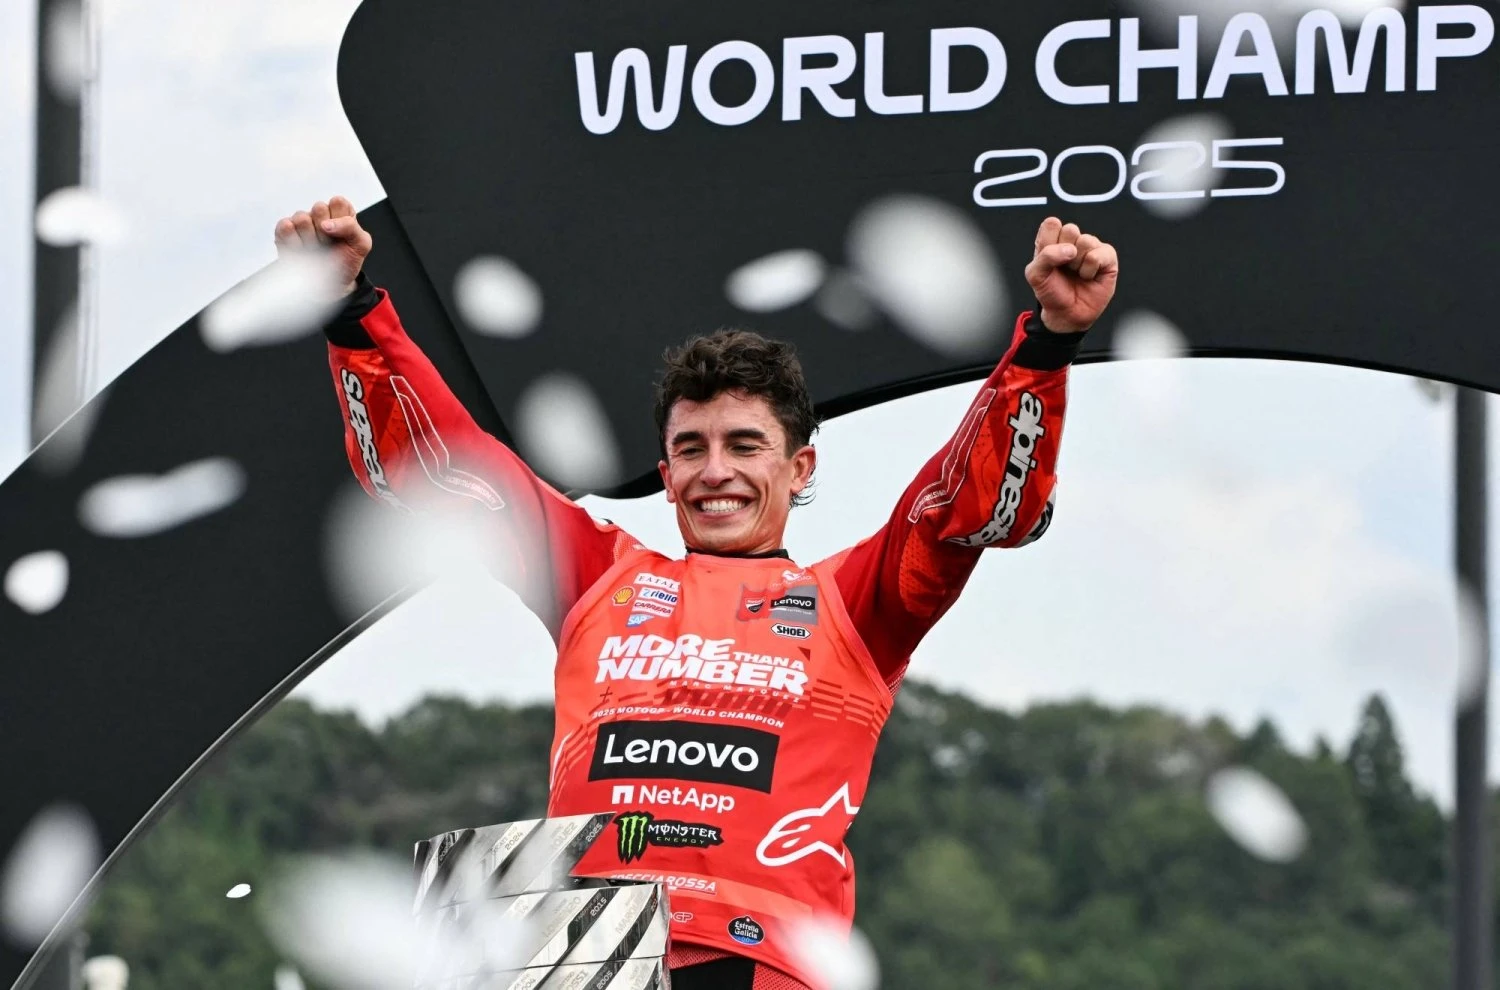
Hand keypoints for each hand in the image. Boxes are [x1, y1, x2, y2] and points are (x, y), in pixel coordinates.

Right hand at [273, 196, 371, 296]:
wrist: (331, 284)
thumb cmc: (346, 261)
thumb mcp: (361, 244)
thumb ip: (351, 227)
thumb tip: (325, 224)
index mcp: (339, 212)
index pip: (338, 202)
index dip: (341, 221)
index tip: (344, 237)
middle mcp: (319, 214)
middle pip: (319, 208)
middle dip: (326, 232)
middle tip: (329, 245)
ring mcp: (300, 221)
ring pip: (302, 218)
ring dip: (311, 239)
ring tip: (316, 250)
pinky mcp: (284, 231)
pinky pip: (286, 227)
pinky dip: (295, 242)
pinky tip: (302, 251)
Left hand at [1024, 217, 1118, 333]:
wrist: (1067, 314)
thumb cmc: (1051, 293)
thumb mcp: (1035, 275)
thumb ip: (1045, 256)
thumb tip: (1071, 249)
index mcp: (1053, 240)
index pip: (1052, 224)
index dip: (1049, 241)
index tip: (1048, 259)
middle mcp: (1073, 241)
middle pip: (1070, 229)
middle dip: (1063, 253)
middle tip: (1064, 268)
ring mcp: (1091, 247)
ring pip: (1086, 241)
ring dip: (1077, 263)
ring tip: (1076, 273)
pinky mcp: (1107, 256)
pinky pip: (1098, 255)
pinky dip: (1090, 269)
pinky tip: (1088, 276)